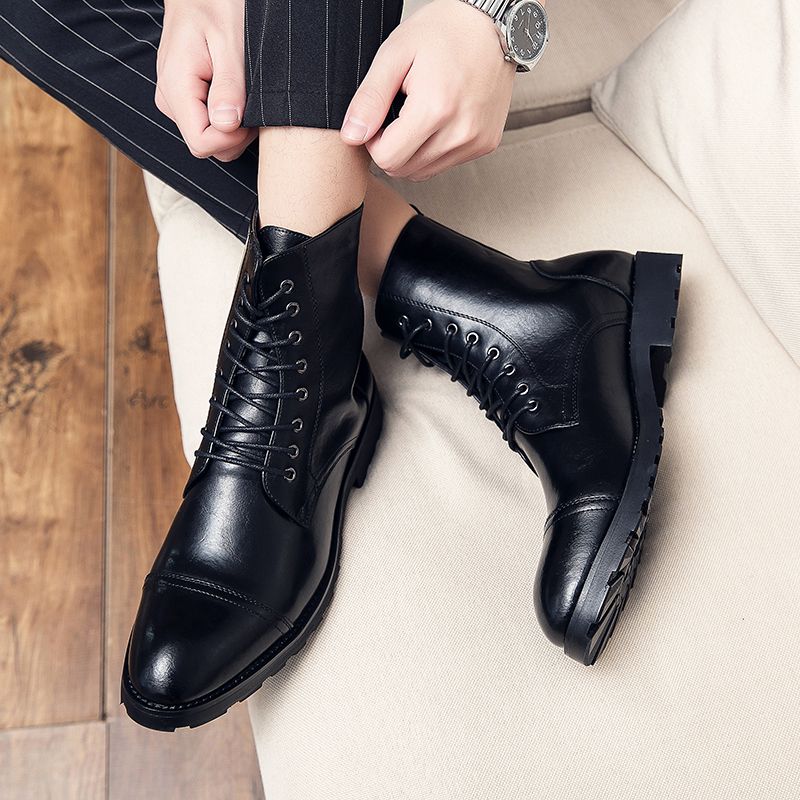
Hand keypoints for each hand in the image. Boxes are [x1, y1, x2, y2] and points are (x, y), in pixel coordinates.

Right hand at [155, 0, 254, 160]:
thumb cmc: (216, 7)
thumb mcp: (230, 42)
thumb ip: (229, 86)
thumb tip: (226, 124)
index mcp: (177, 87)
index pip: (201, 143)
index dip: (231, 138)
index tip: (249, 117)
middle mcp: (171, 100)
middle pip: (207, 146)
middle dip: (235, 135)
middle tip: (252, 104)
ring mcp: (176, 102)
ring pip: (209, 139)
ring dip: (234, 128)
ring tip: (244, 95)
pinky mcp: (185, 101)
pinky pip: (208, 125)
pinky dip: (228, 119)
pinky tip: (236, 95)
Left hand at [341, 0, 516, 180]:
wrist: (493, 24)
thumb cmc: (445, 31)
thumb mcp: (396, 54)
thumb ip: (370, 98)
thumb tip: (352, 135)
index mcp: (435, 109)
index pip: (387, 158)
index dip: (374, 141)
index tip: (381, 117)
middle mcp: (460, 132)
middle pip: (404, 170)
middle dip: (392, 148)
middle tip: (399, 114)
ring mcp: (475, 141)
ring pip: (423, 172)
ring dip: (412, 152)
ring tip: (420, 115)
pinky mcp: (485, 144)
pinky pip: (445, 164)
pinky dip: (434, 149)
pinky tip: (438, 121)